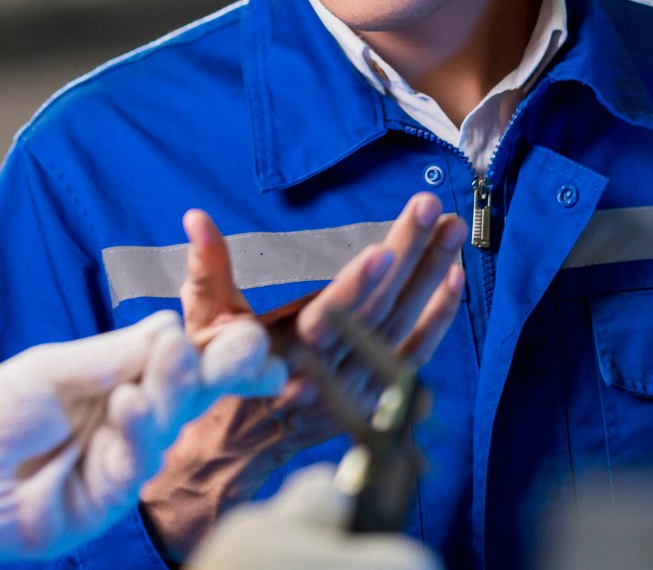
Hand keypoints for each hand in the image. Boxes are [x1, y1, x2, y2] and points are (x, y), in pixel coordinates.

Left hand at [0, 310, 285, 569]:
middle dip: (211, 370)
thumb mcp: (48, 371)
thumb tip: (170, 328)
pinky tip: (128, 407)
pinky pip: (131, 467)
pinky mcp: (105, 501)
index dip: (207, 350)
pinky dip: (133, 436)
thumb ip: (109, 356)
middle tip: (239, 344)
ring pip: (161, 426)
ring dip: (168, 391)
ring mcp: (116, 461)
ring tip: (170, 360)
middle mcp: (121, 420)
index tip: (241, 330)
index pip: (169, 361)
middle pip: (180, 395)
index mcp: (110, 381)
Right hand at [139, 194, 465, 560]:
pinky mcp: (374, 394)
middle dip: (407, 256)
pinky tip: (454, 281)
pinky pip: (414, 354)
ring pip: (400, 328)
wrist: (238, 444)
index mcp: (281, 355)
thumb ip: (207, 268)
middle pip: (376, 312)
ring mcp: (356, 388)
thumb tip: (197, 218)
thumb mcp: (203, 321)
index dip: (355, 287)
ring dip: (430, 276)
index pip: (327, 320)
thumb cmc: (218, 372)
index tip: (383, 251)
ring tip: (451, 229)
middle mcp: (325, 375)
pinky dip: (438, 318)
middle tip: (430, 209)